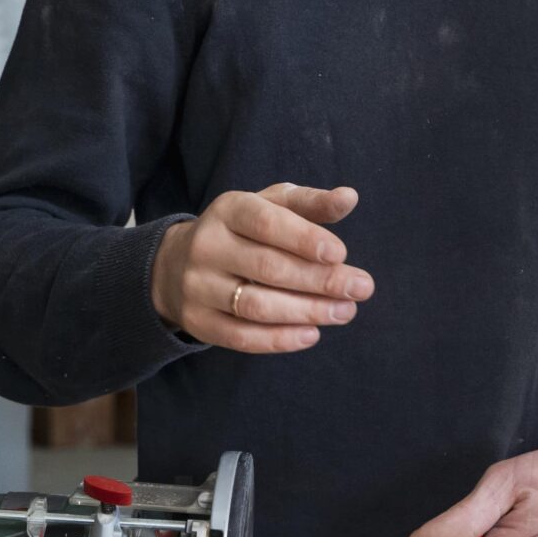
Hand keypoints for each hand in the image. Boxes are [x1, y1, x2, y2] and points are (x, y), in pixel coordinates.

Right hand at [150, 183, 372, 353]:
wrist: (176, 264)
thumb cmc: (242, 230)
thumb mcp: (270, 206)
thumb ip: (310, 203)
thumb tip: (350, 197)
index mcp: (228, 210)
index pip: (267, 223)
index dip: (304, 238)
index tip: (341, 254)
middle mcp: (207, 246)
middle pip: (267, 268)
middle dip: (319, 280)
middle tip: (361, 288)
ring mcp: (198, 286)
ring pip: (256, 305)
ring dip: (307, 312)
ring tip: (345, 311)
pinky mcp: (197, 321)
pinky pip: (240, 337)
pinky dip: (279, 339)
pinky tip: (312, 334)